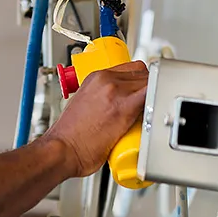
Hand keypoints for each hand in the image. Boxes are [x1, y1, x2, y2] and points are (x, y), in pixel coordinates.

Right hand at [42, 63, 148, 177]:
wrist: (62, 149)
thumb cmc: (69, 136)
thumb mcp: (83, 104)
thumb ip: (99, 97)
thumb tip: (115, 103)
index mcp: (95, 77)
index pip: (128, 67)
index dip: (137, 79)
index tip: (139, 89)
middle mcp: (106, 79)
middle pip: (141, 72)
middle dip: (146, 86)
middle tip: (145, 101)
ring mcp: (116, 92)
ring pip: (148, 81)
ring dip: (152, 95)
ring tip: (146, 110)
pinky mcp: (125, 108)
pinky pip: (150, 95)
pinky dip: (155, 101)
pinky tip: (152, 112)